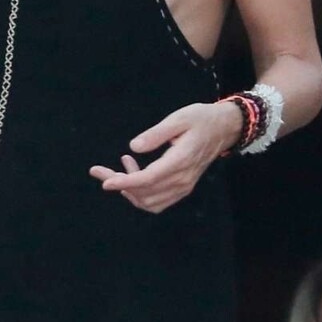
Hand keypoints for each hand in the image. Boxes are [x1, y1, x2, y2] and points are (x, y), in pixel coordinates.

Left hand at [89, 101, 240, 211]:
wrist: (223, 129)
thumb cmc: (200, 120)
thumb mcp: (178, 119)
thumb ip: (156, 134)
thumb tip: (134, 147)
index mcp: (180, 161)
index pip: (149, 179)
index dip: (125, 182)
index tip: (105, 182)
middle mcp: (182, 179)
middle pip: (145, 192)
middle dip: (118, 184)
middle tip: (98, 171)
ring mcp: (183, 187)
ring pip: (149, 202)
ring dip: (129, 190)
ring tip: (120, 167)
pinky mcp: (182, 188)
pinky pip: (157, 202)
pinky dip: (140, 194)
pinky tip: (134, 174)